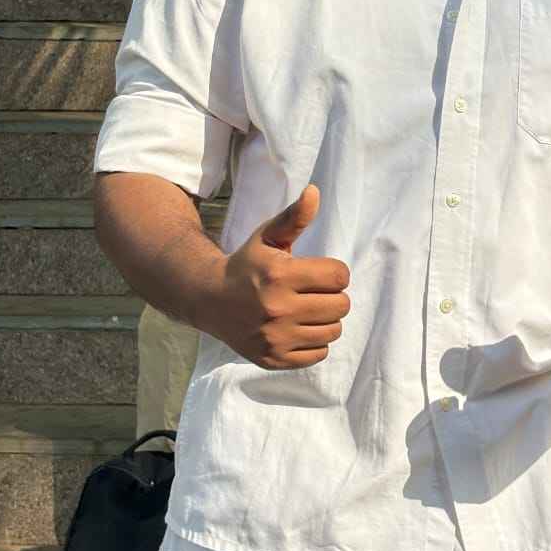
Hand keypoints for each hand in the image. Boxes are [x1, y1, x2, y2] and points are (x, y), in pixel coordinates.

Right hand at [204, 185, 349, 369]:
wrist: (209, 300)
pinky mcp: (274, 359)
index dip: (334, 272)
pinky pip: (319, 354)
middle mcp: (278, 308)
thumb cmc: (246, 265)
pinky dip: (315, 342)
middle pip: (341, 305)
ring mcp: (276, 338)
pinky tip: (299, 329)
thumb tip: (314, 191)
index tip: (319, 272)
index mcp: (280, 275)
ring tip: (308, 310)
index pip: (339, 276)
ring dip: (326, 319)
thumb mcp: (267, 237)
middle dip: (332, 296)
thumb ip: (294, 217)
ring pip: (333, 331)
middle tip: (314, 292)